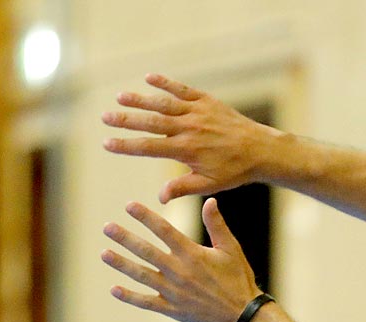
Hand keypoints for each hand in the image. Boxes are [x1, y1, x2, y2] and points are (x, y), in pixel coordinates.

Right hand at [102, 74, 280, 203]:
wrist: (261, 150)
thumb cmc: (234, 171)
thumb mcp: (208, 184)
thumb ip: (182, 188)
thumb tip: (159, 198)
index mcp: (186, 150)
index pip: (149, 147)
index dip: (126, 146)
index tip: (107, 143)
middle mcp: (189, 128)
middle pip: (150, 122)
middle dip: (126, 120)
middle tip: (105, 118)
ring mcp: (197, 112)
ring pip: (163, 103)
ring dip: (140, 99)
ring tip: (120, 97)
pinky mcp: (206, 101)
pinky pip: (182, 90)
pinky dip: (166, 83)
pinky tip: (149, 78)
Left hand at [104, 199, 261, 321]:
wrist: (243, 315)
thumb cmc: (239, 280)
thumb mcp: (231, 249)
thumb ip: (216, 225)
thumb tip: (209, 200)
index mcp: (192, 254)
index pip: (164, 230)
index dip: (146, 217)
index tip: (129, 206)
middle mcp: (179, 271)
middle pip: (146, 251)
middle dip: (125, 238)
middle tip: (107, 227)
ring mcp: (174, 292)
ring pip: (142, 275)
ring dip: (121, 264)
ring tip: (104, 253)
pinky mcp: (173, 309)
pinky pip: (147, 302)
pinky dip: (130, 297)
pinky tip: (114, 289)